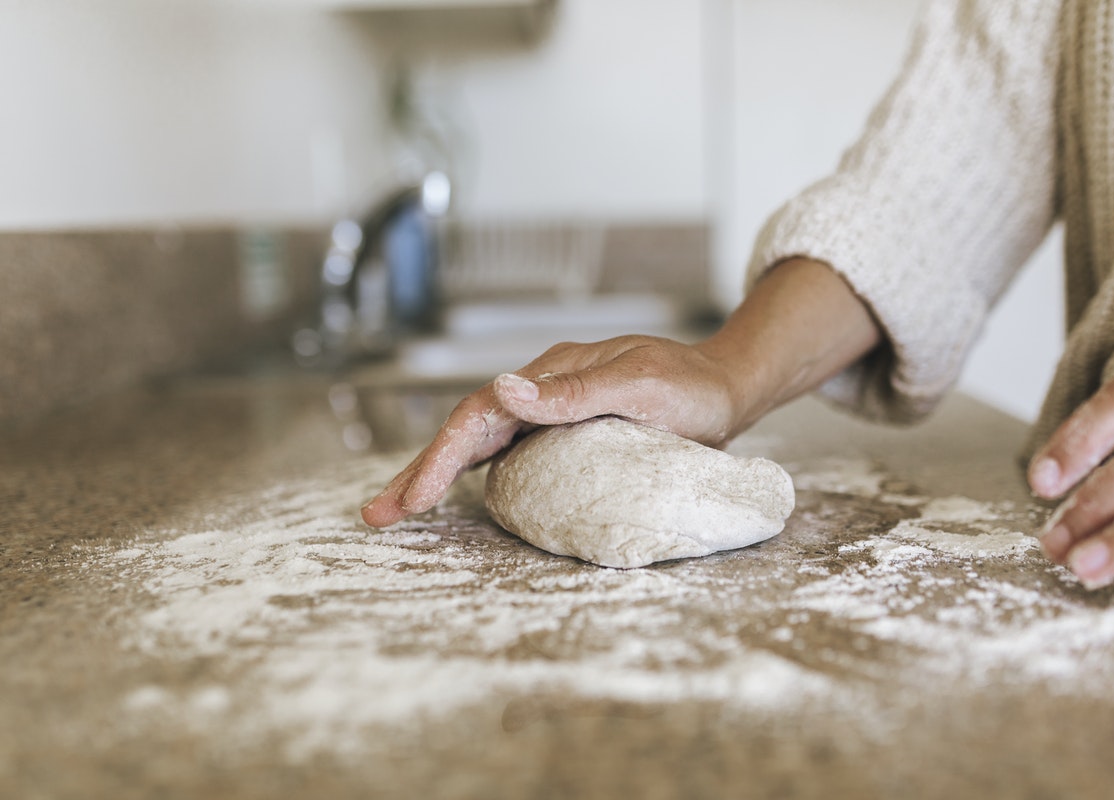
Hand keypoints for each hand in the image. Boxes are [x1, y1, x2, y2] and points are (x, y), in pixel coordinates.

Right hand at [361, 257, 881, 528]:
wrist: (728, 385)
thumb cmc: (691, 388)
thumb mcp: (638, 385)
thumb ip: (572, 392)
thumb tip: (502, 390)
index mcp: (552, 374)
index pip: (480, 415)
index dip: (441, 457)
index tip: (414, 498)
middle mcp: (543, 388)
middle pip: (467, 429)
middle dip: (420, 470)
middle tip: (377, 514)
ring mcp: (551, 407)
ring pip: (480, 440)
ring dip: (438, 472)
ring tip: (399, 506)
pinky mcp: (564, 428)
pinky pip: (506, 449)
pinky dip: (473, 470)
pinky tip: (458, 489)